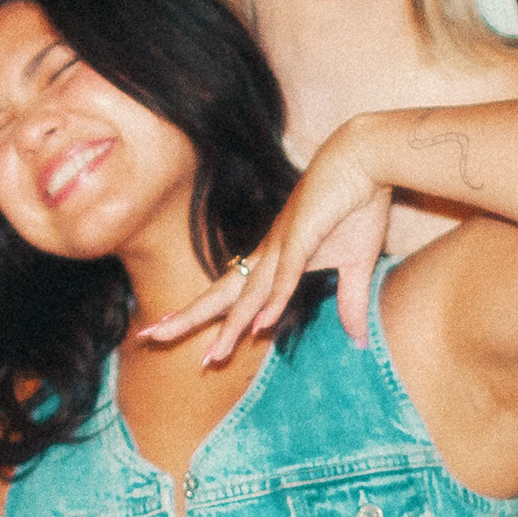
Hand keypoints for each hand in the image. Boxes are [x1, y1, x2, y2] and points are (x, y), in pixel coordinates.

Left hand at [136, 113, 396, 364]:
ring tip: (211, 357)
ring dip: (231, 326)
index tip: (177, 333)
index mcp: (274, 260)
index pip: (233, 294)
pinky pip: (286, 274)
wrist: (367, 159)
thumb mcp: (355, 265)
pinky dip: (273, 300)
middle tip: (150, 337)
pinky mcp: (303, 234)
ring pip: (250, 293)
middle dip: (188, 318)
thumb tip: (359, 340)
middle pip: (223, 294)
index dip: (208, 316)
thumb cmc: (356, 206)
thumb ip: (351, 302)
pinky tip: (260, 326)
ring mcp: (283, 243)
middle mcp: (269, 253)